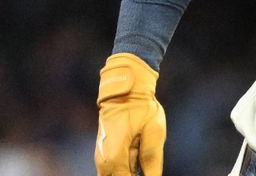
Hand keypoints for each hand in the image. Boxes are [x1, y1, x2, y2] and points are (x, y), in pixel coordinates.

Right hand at [95, 53, 165, 175]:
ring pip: (118, 174)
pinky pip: (115, 169)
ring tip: (139, 144)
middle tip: (142, 149)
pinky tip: (135, 146)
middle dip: (134, 172)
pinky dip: (126, 164)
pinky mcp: (103, 155)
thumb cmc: (141, 107)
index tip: (149, 169)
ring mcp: (101, 159)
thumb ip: (152, 158)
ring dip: (130, 168)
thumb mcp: (154, 130)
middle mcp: (103, 163)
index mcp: (115, 159)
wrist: (125, 89)